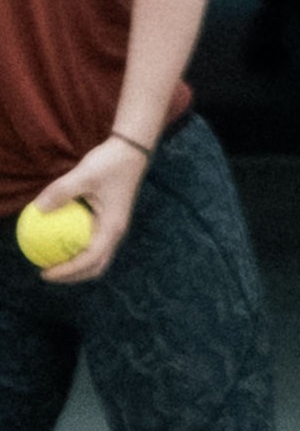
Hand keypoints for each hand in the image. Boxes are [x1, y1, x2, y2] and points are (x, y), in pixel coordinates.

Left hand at [26, 133, 149, 285]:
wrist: (131, 154)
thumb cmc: (109, 164)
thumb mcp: (83, 175)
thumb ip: (61, 192)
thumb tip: (37, 209)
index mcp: (112, 228)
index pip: (90, 260)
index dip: (68, 271)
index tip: (46, 273)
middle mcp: (115, 234)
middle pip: (96, 267)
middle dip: (73, 276)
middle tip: (47, 273)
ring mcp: (114, 229)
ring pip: (96, 258)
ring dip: (76, 266)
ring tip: (53, 262)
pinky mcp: (109, 222)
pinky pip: (93, 243)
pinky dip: (77, 249)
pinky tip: (59, 240)